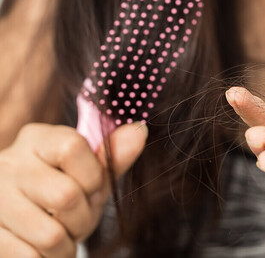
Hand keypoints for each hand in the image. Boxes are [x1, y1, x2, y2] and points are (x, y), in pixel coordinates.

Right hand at [0, 123, 146, 256]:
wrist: (18, 225)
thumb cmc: (60, 197)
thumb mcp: (91, 177)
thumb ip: (113, 158)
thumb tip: (140, 131)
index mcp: (38, 140)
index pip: (73, 148)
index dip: (93, 177)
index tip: (90, 188)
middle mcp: (9, 163)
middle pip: (66, 195)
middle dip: (82, 219)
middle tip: (74, 220)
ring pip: (50, 234)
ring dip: (65, 244)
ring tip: (59, 236)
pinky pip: (29, 256)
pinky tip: (39, 248)